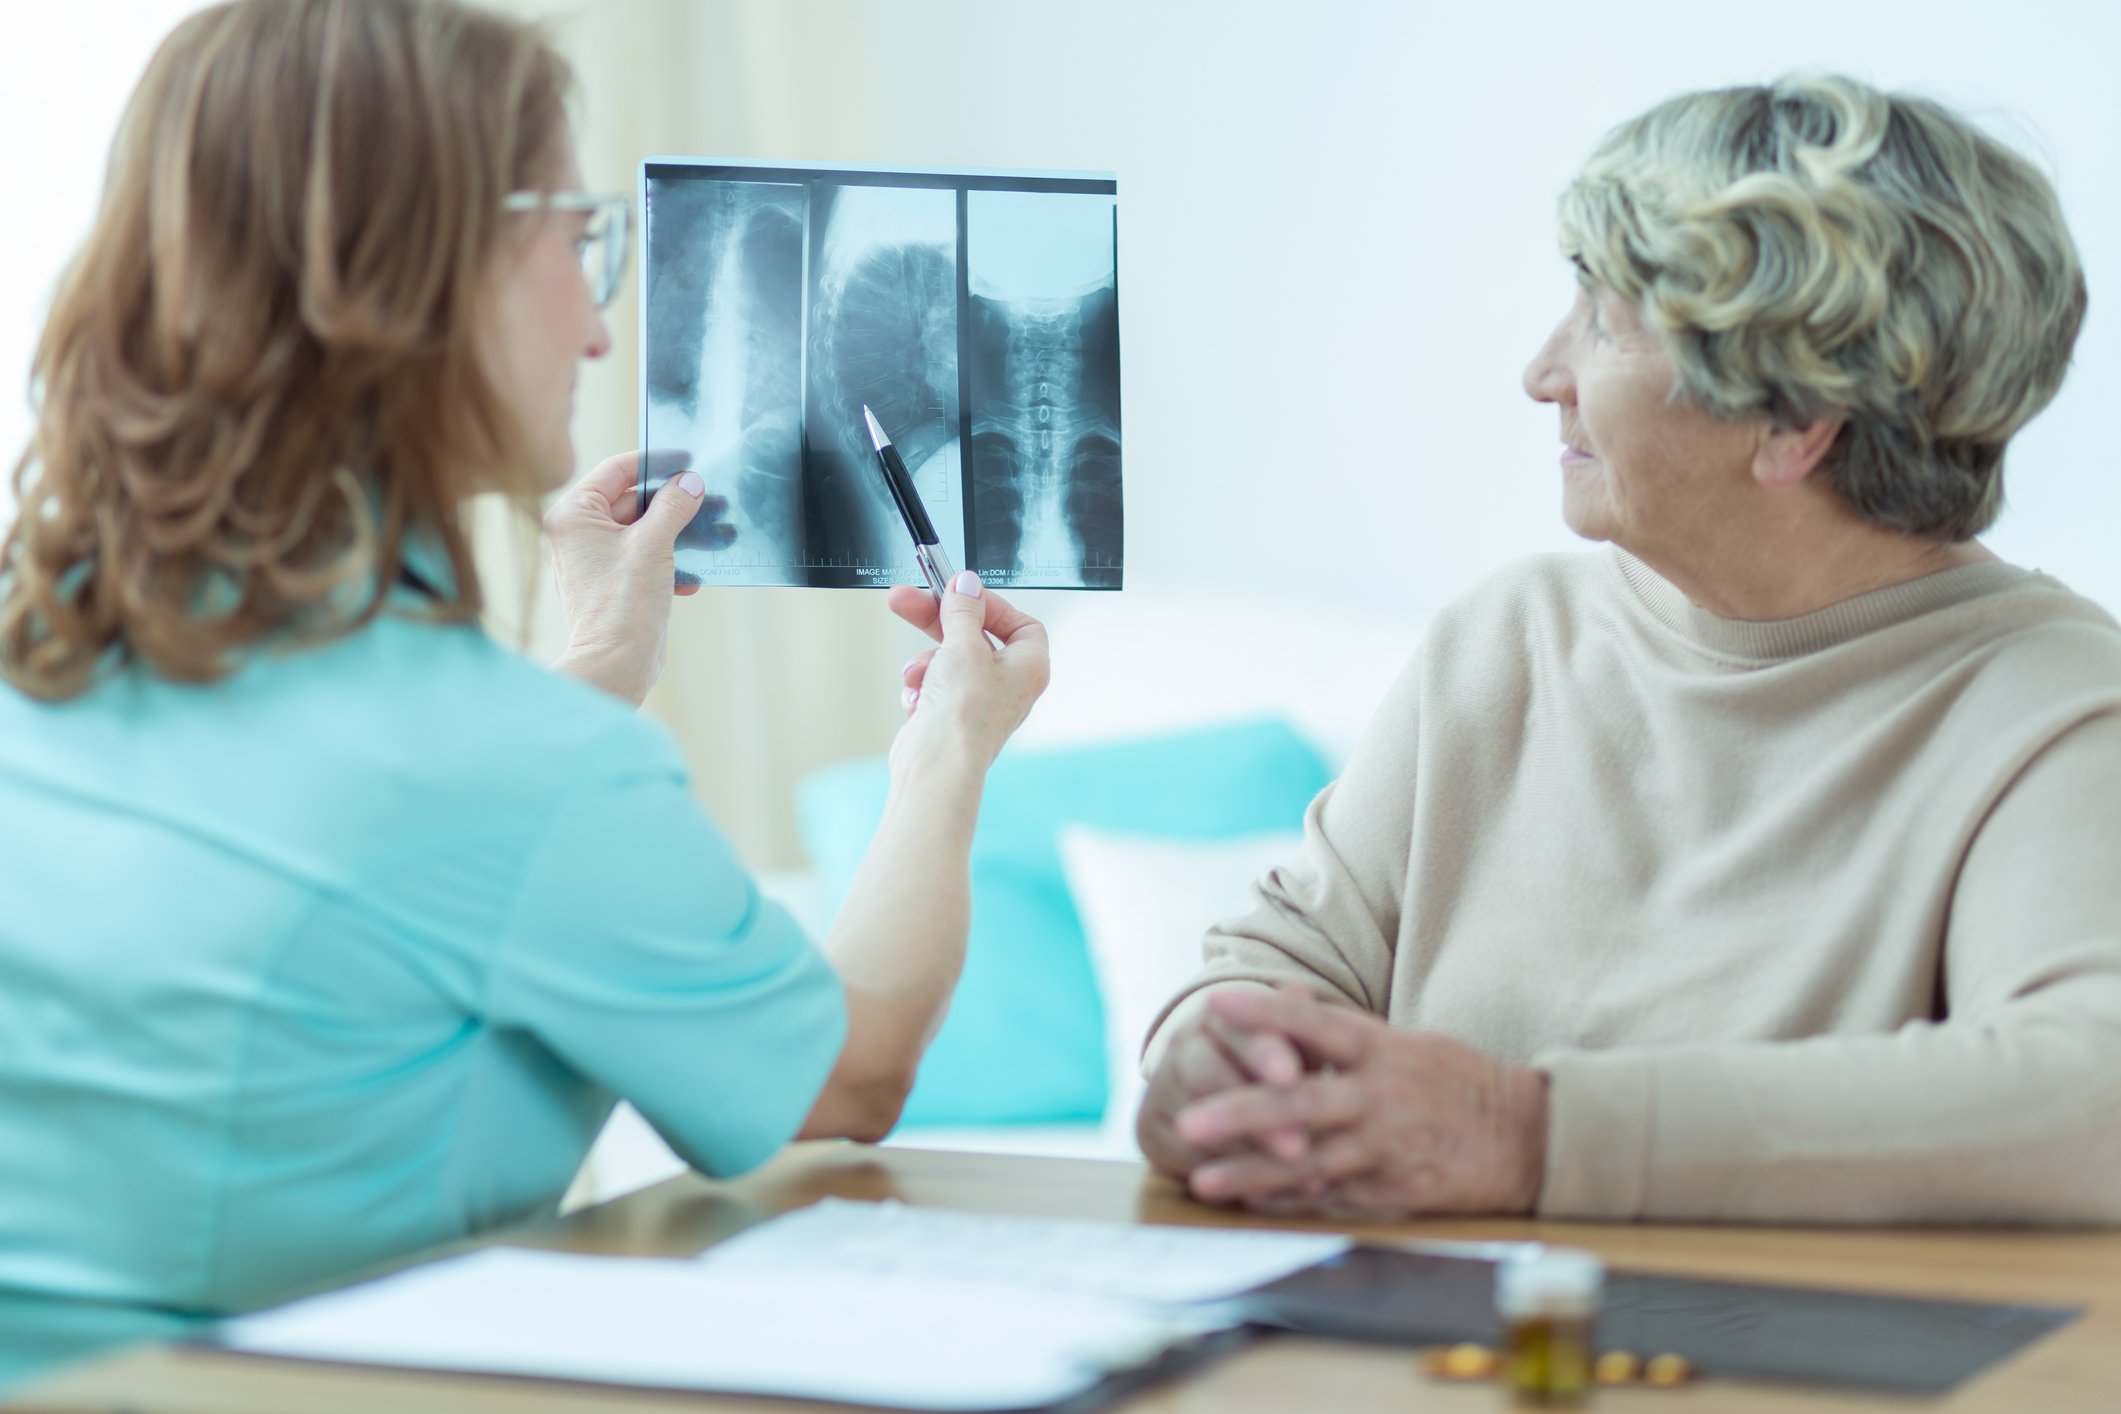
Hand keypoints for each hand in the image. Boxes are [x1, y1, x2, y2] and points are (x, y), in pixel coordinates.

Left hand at [546, 450, 729, 705]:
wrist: (616, 664)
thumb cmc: (622, 604)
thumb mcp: (654, 544)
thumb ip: (673, 506)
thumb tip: (690, 482)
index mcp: (573, 514)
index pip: (616, 471)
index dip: (654, 463)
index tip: (687, 460)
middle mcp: (577, 533)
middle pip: (632, 501)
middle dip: (673, 504)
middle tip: (710, 499)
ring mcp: (593, 559)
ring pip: (642, 531)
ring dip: (677, 534)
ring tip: (713, 535)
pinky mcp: (611, 582)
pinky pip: (643, 557)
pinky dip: (668, 561)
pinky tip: (693, 577)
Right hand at [883, 574, 1048, 773]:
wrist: (937, 763)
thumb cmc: (965, 713)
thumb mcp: (964, 645)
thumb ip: (963, 610)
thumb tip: (967, 584)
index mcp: (1029, 667)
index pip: (1019, 623)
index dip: (990, 605)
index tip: (960, 594)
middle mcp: (1009, 685)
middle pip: (974, 637)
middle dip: (936, 622)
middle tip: (905, 600)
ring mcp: (979, 702)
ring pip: (947, 661)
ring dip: (925, 663)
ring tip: (916, 676)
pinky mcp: (951, 716)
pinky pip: (933, 686)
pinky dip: (921, 689)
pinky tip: (917, 701)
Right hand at [1137, 998, 1311, 1179]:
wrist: (1218, 1094)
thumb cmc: (1272, 1063)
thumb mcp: (1292, 1042)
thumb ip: (1298, 1024)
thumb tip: (1297, 991)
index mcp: (1218, 1016)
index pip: (1235, 1028)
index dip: (1262, 1051)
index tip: (1291, 1077)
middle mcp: (1182, 1047)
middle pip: (1207, 1073)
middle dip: (1253, 1112)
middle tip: (1297, 1145)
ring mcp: (1163, 1090)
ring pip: (1196, 1120)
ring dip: (1245, 1151)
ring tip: (1292, 1175)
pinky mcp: (1152, 1133)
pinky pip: (1186, 1158)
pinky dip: (1229, 1177)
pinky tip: (1268, 1192)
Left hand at [1172, 985, 1548, 1217]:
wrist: (1529, 1138)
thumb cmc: (1459, 1082)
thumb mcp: (1410, 1042)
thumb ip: (1345, 1030)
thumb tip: (1286, 996)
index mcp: (1384, 1049)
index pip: (1317, 1023)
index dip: (1266, 1013)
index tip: (1215, 1005)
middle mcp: (1382, 1094)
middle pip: (1301, 1101)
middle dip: (1240, 1112)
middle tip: (1188, 1122)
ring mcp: (1388, 1145)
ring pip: (1309, 1160)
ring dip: (1252, 1174)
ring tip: (1202, 1182)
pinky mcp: (1396, 1188)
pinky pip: (1332, 1195)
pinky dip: (1290, 1200)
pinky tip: (1251, 1204)